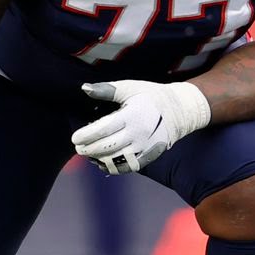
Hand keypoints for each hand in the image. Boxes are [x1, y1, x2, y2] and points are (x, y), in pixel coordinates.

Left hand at [71, 80, 210, 174]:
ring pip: (115, 160)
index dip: (86, 135)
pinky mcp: (149, 157)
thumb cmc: (150, 96)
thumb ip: (107, 90)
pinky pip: (127, 167)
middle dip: (89, 149)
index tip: (75, 137)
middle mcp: (139, 134)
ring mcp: (145, 148)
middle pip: (107, 147)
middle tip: (78, 147)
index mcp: (133, 115)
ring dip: (98, 159)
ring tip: (88, 154)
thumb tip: (84, 88)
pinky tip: (102, 162)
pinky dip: (112, 167)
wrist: (179, 111)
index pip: (103, 129)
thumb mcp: (130, 88)